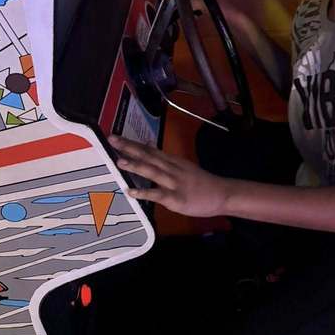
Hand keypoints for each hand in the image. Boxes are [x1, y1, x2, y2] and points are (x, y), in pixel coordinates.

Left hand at [110, 136, 229, 216]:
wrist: (222, 194)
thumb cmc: (202, 182)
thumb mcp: (183, 165)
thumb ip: (165, 158)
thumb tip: (149, 145)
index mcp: (172, 161)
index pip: (150, 149)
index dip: (133, 143)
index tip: (117, 136)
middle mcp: (172, 168)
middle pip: (149, 156)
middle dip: (130, 148)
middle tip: (113, 140)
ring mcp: (174, 183)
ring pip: (153, 172)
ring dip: (136, 166)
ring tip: (120, 161)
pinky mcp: (176, 198)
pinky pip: (158, 194)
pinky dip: (144, 192)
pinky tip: (131, 191)